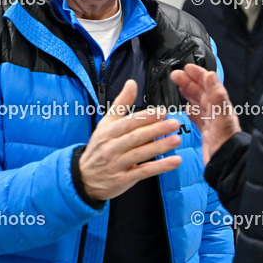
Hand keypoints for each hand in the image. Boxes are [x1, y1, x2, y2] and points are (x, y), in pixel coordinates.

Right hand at [77, 80, 183, 200]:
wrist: (85, 177)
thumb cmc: (100, 147)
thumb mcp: (106, 124)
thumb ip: (121, 104)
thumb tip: (132, 83)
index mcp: (108, 132)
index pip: (128, 123)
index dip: (145, 117)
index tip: (162, 112)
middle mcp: (111, 147)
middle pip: (135, 137)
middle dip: (155, 130)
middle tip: (174, 123)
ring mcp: (117, 164)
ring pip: (140, 154)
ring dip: (159, 147)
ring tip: (176, 140)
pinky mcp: (123, 179)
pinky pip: (144, 172)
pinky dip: (160, 167)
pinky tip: (175, 161)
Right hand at [170, 64, 241, 163]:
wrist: (227, 163)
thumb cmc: (226, 141)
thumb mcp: (221, 116)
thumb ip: (217, 95)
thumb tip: (210, 74)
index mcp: (220, 105)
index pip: (208, 85)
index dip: (198, 75)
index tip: (186, 68)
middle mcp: (216, 111)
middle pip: (201, 92)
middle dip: (189, 82)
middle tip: (174, 75)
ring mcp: (210, 121)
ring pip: (198, 103)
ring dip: (188, 93)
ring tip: (177, 86)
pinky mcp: (206, 132)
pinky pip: (197, 117)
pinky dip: (190, 111)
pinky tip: (185, 109)